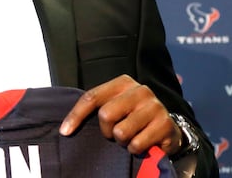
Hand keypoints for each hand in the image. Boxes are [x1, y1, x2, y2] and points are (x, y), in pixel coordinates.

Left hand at [59, 74, 182, 155]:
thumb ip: (96, 107)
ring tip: (130, 137)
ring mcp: (154, 106)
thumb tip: (66, 128)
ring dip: (122, 141)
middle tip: (115, 133)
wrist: (167, 127)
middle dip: (106, 130)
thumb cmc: (133, 116)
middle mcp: (140, 90)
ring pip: (121, 132)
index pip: (92, 97)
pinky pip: (136, 144)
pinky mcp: (165, 124)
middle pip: (106, 115)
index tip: (65, 131)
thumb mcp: (115, 105)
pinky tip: (142, 143)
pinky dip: (135, 149)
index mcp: (123, 82)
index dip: (76, 116)